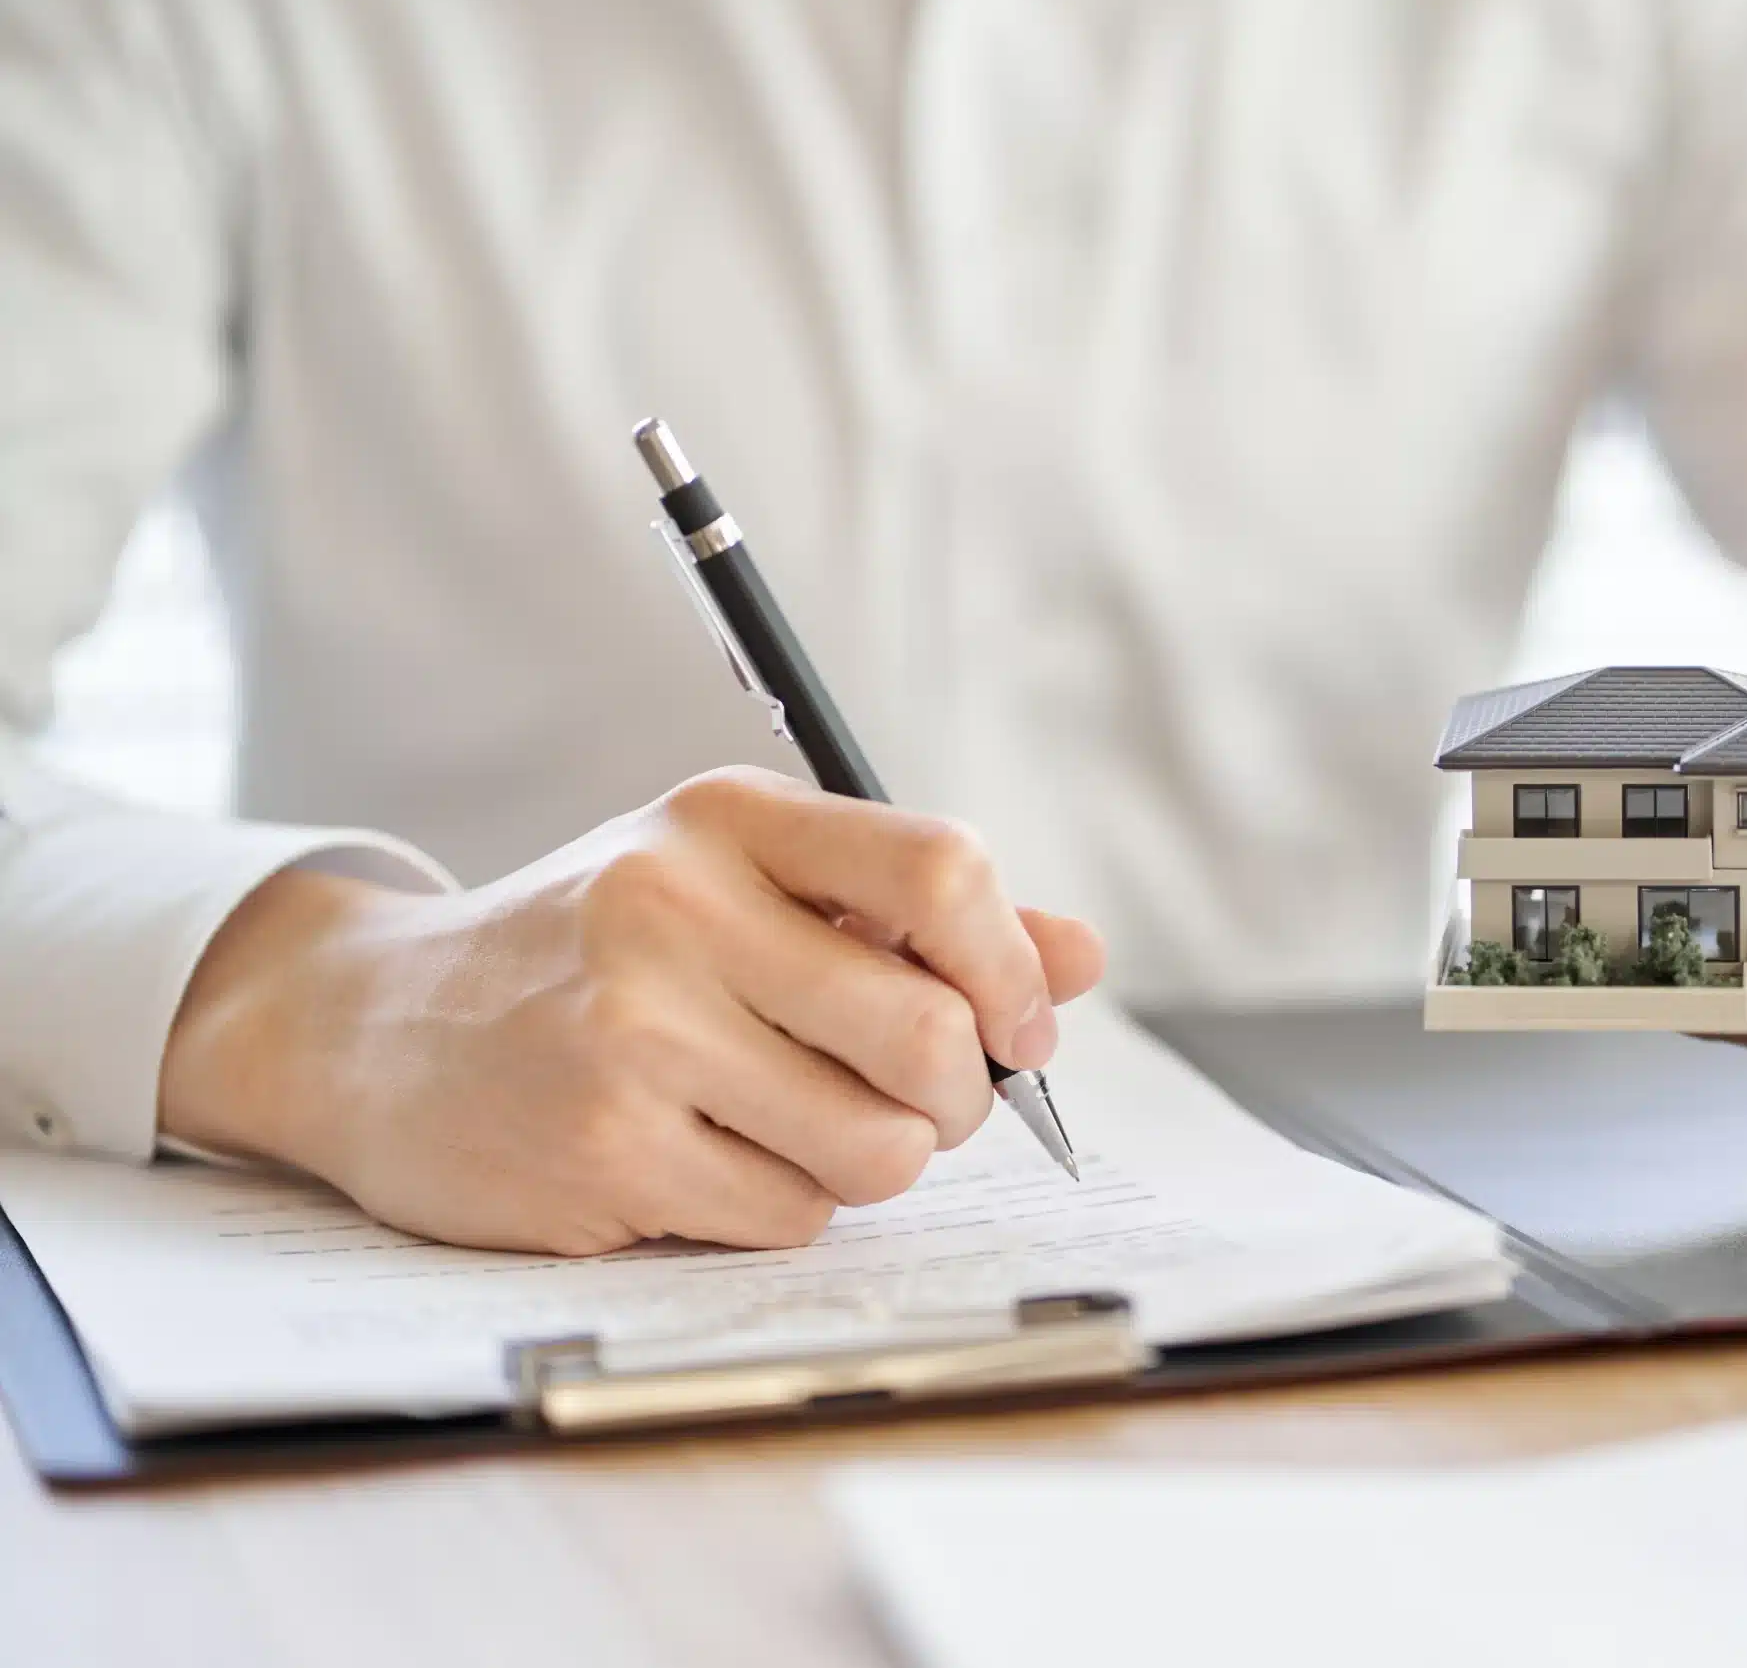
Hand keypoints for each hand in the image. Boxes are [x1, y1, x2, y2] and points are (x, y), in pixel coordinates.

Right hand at [160, 767, 1106, 1253]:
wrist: (374, 1029)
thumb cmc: (597, 952)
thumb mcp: (739, 885)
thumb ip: (916, 915)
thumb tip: (1081, 958)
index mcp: (728, 822)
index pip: (942, 869)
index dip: (1013, 967)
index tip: (1020, 1026)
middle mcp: (676, 910)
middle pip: (929, 1034)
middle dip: (959, 1097)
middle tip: (922, 1101)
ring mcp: (631, 1035)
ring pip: (877, 1148)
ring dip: (875, 1162)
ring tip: (805, 1128)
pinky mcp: (602, 1152)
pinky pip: (792, 1215)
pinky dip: (787, 1206)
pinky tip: (713, 1160)